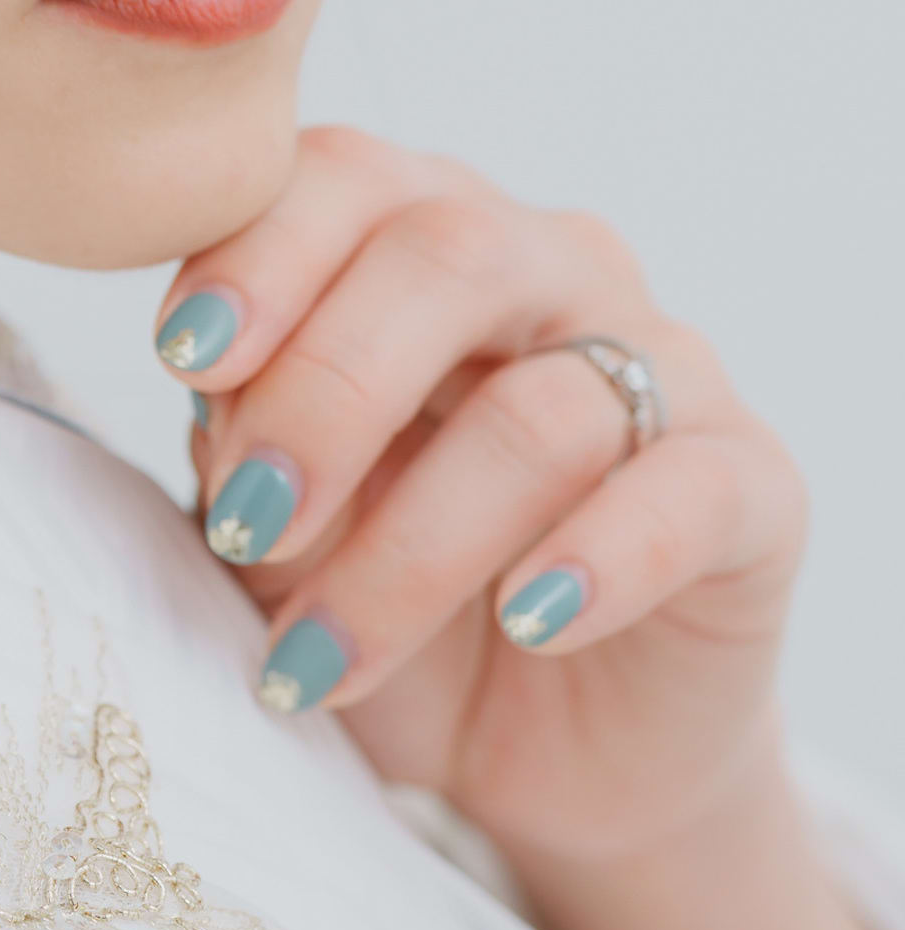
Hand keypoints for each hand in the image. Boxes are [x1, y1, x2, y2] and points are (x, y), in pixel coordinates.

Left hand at [153, 129, 904, 929]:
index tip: (177, 358)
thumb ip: (239, 439)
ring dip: (410, 549)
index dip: (256, 258)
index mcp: (413, 239)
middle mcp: (547, 271)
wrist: (534, 750)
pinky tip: (526, 619)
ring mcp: (664, 370)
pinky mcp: (752, 487)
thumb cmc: (383, 599)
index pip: (338, 179)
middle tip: (248, 520)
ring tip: (315, 659)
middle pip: (443, 256)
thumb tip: (211, 401)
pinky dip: (594, 560)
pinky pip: (686, 493)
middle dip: (326, 390)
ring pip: (543, 409)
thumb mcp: (278, 527)